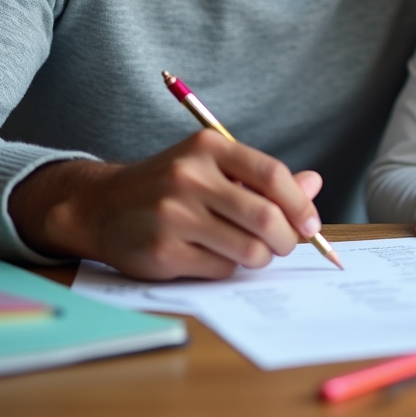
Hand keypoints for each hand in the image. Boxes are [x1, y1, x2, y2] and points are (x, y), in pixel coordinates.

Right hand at [8, 130, 323, 279]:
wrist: (102, 206)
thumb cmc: (171, 184)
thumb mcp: (214, 166)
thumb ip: (263, 177)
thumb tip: (314, 184)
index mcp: (209, 147)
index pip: (271, 174)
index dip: (299, 203)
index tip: (311, 224)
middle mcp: (190, 177)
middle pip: (264, 216)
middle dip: (286, 238)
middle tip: (286, 244)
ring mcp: (173, 215)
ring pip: (247, 249)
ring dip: (261, 256)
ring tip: (254, 250)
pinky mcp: (162, 252)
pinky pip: (221, 269)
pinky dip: (230, 268)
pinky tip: (217, 256)